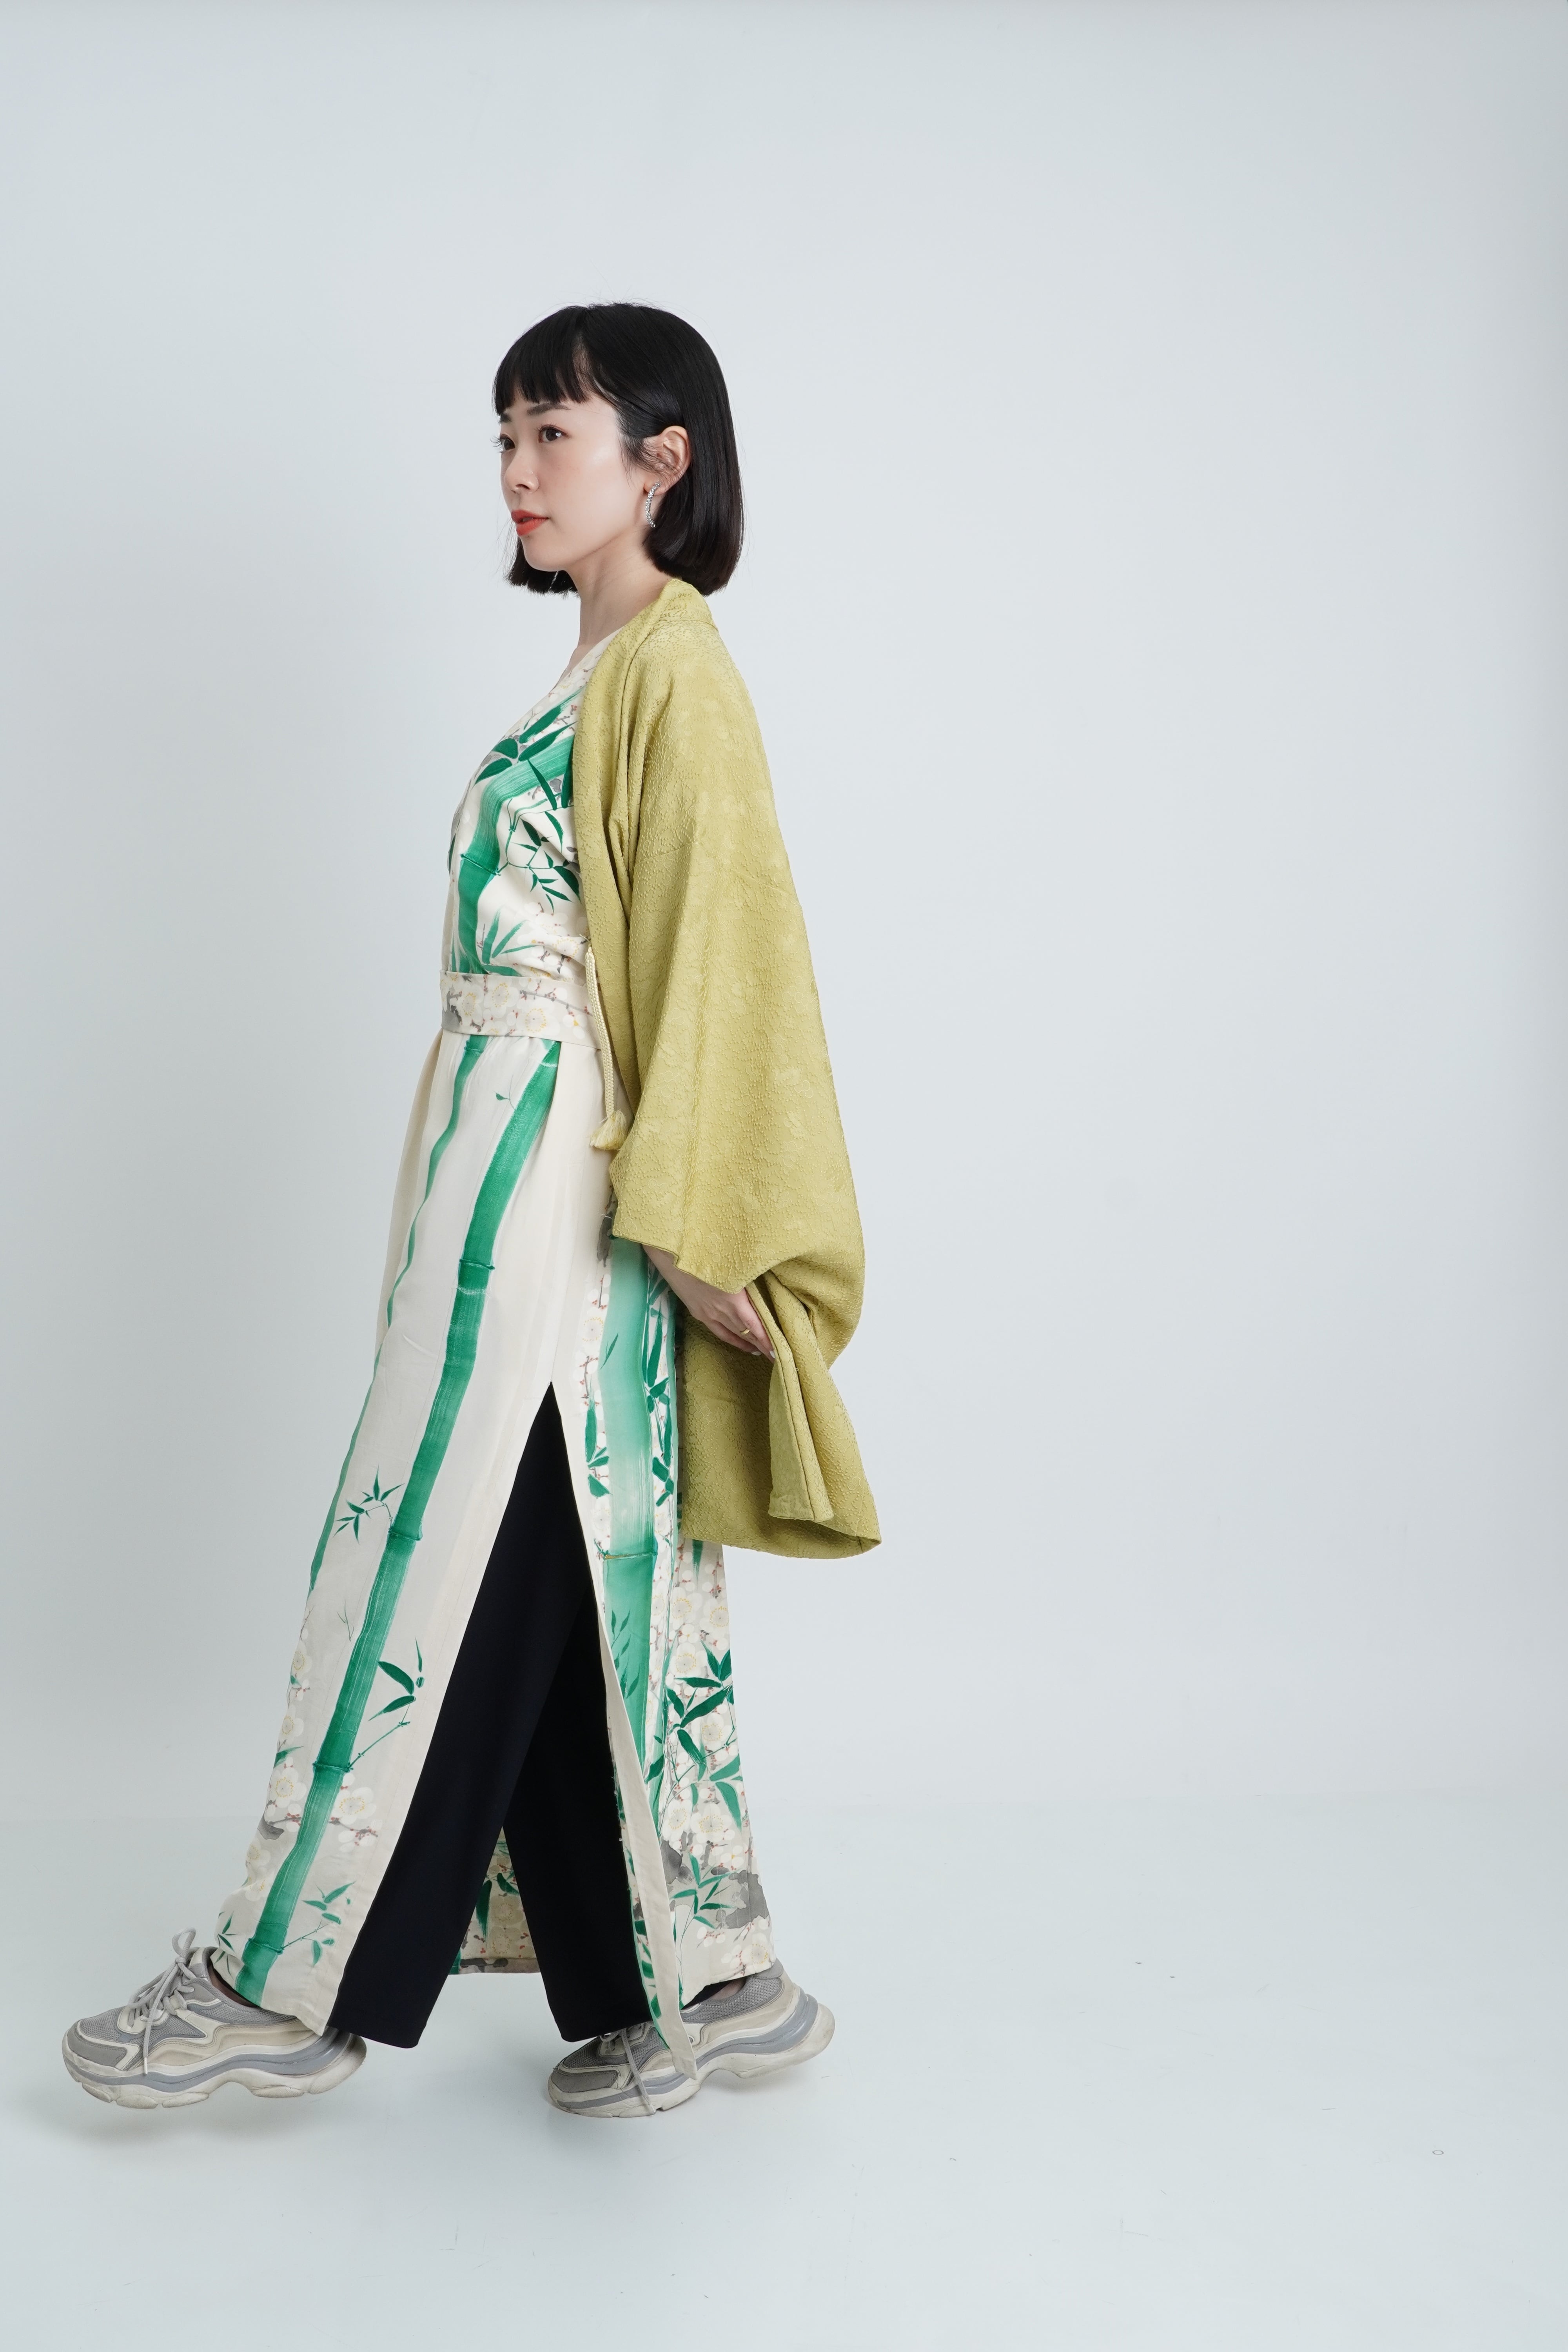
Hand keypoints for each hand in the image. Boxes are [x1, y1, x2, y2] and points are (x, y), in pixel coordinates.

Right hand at [644, 1246, 773, 1357]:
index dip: (766, 1339)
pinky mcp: (697, 1312)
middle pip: (745, 1333)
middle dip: (761, 1346)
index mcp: (734, 1299)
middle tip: (776, 1356)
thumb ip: (752, 1275)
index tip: (777, 1350)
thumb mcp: (737, 1263)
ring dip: (747, 1344)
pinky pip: (717, 1331)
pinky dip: (730, 1339)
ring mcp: (708, 1313)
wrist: (673, 1255)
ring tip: (760, 1352)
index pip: (754, 1325)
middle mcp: (721, 1310)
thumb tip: (768, 1280)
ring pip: (732, 1334)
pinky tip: (737, 1341)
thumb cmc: (707, 1251)